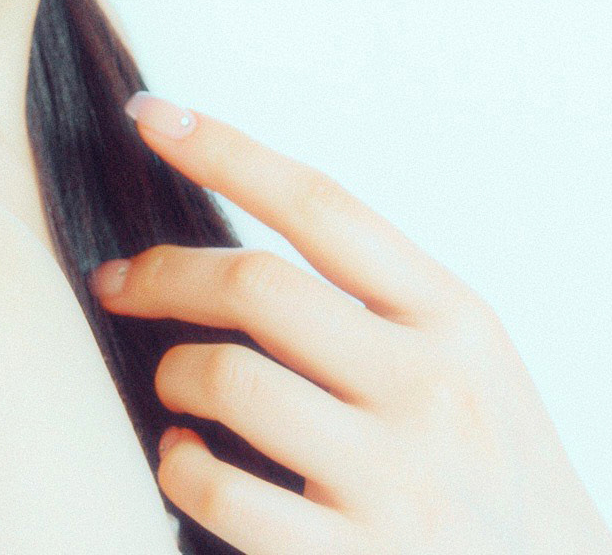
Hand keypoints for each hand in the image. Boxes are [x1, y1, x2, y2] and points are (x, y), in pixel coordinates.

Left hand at [87, 95, 611, 554]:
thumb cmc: (491, 469)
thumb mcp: (470, 359)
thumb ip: (381, 298)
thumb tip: (241, 231)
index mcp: (454, 318)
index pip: (320, 205)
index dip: (224, 151)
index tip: (150, 116)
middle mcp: (430, 387)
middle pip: (256, 284)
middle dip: (164, 273)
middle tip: (119, 282)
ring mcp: (398, 480)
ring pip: (229, 379)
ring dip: (173, 373)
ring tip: (173, 385)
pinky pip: (224, 494)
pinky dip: (179, 468)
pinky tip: (183, 461)